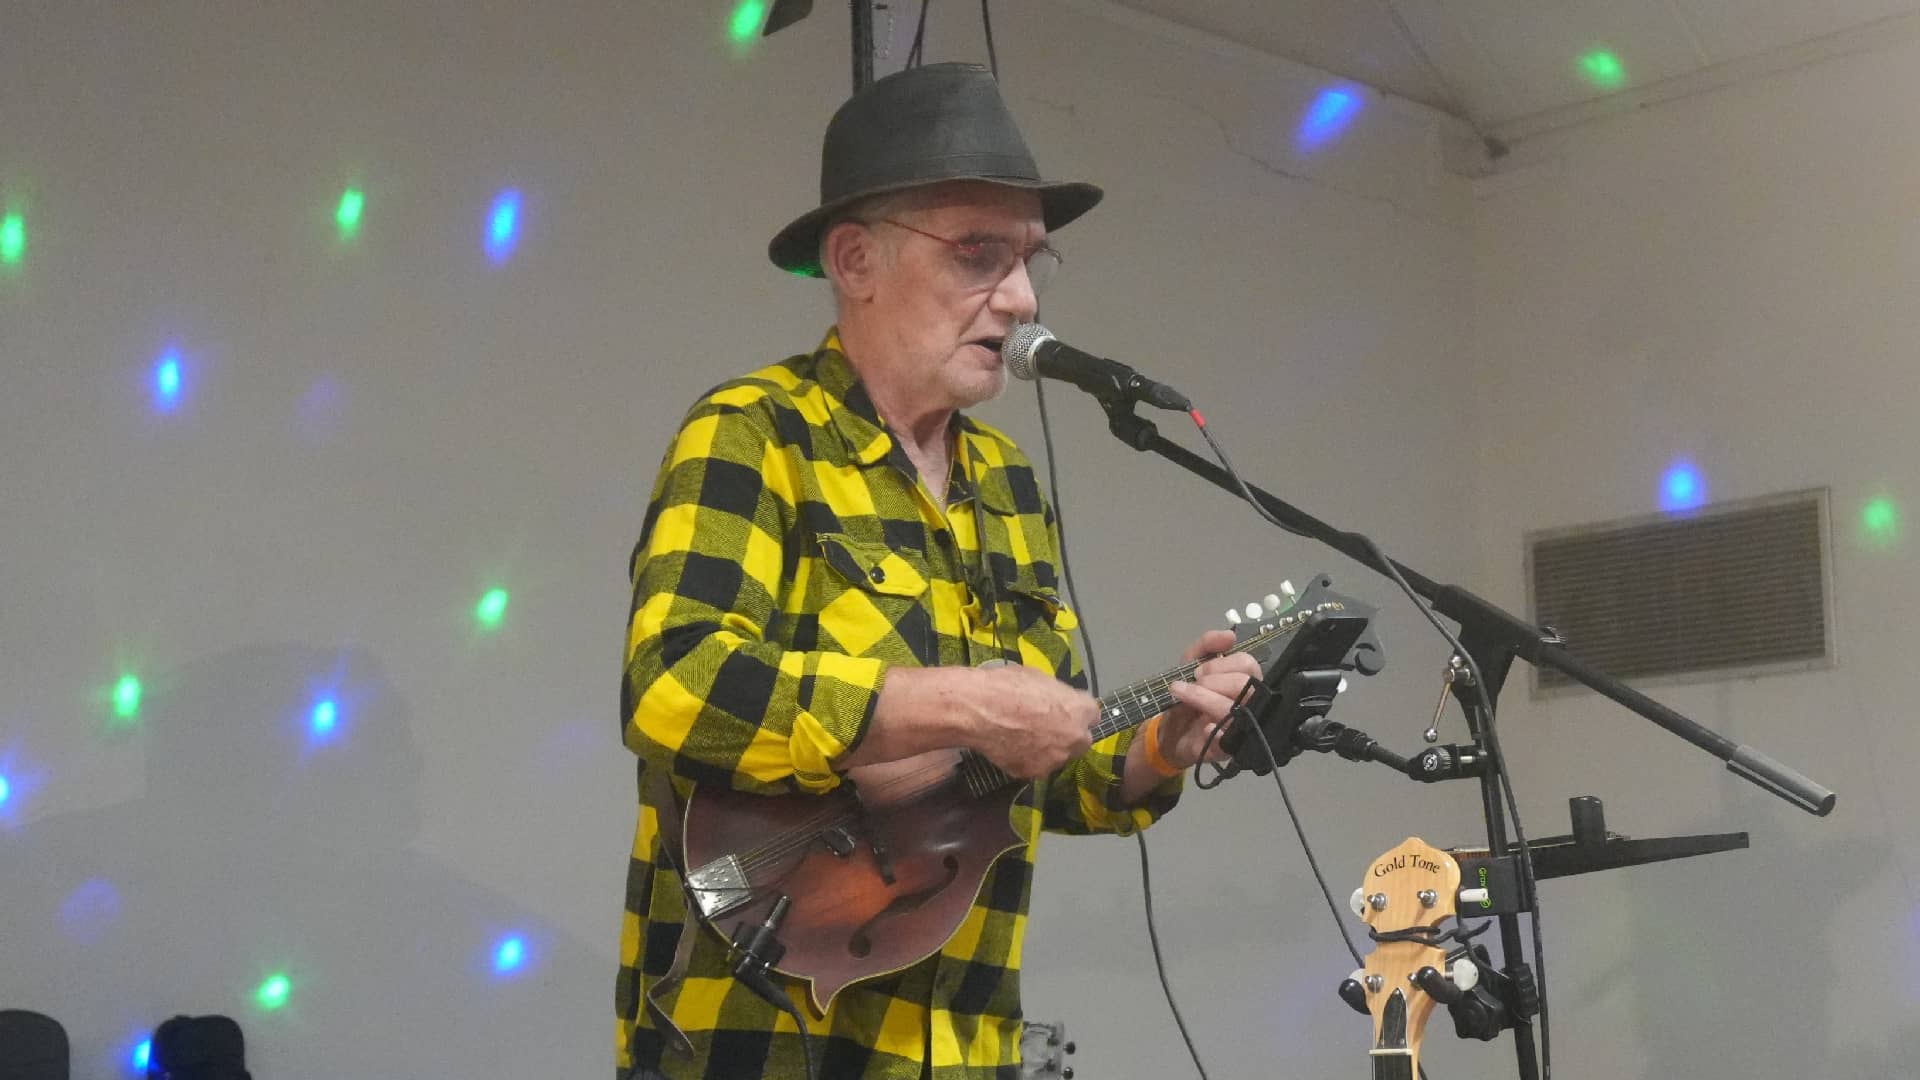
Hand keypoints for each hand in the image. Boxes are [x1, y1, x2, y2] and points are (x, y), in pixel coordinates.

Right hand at [967, 664, 1096, 780]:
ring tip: (1023, 736)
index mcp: (1081, 710)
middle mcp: (1074, 738)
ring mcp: (1054, 759)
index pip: (1093, 715)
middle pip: (1081, 740)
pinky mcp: (1033, 773)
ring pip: (1057, 756)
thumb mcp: (1039, 678)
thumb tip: (1056, 701)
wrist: (979, 709)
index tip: (1065, 709)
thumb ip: (1057, 695)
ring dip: (1048, 748)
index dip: (1077, 712)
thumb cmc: (1008, 685)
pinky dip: (1026, 759)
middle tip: (1047, 726)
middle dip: (1069, 734)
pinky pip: (1034, 766)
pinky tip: (1010, 746)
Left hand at [1160, 628, 1261, 768]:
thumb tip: (1230, 636)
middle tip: (1194, 684)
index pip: (1249, 665)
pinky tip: (1205, 728)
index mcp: (1242, 681)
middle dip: (1215, 681)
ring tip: (1183, 695)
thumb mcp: (1189, 664)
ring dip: (1206, 699)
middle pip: (1248, 685)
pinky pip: (1231, 742)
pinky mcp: (1229, 749)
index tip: (1198, 671)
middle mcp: (1247, 703)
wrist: (1168, 732)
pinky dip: (1217, 732)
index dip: (1223, 664)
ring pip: (1238, 710)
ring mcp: (1240, 727)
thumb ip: (1206, 645)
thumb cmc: (1187, 698)